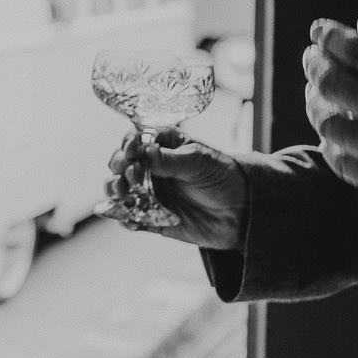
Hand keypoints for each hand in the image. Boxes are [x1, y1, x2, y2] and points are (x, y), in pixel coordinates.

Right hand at [105, 130, 246, 248]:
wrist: (243, 214)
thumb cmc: (224, 178)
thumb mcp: (200, 162)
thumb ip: (170, 159)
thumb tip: (145, 151)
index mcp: (164, 147)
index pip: (136, 140)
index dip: (129, 144)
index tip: (132, 151)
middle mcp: (153, 168)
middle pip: (121, 164)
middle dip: (119, 167)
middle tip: (129, 174)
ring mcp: (151, 193)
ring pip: (120, 190)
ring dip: (114, 190)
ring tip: (122, 193)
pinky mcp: (152, 217)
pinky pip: (130, 217)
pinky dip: (123, 217)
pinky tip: (128, 218)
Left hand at [303, 17, 357, 214]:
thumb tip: (356, 25)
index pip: (356, 51)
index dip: (328, 37)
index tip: (319, 32)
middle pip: (332, 85)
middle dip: (314, 65)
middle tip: (312, 58)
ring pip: (328, 125)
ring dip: (315, 104)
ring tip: (319, 94)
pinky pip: (340, 163)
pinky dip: (329, 144)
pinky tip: (335, 130)